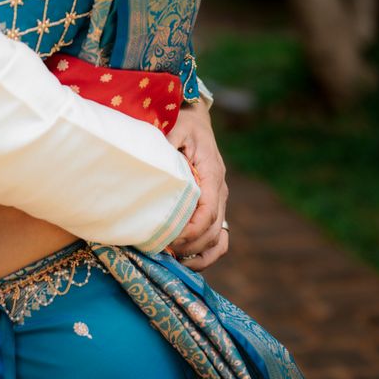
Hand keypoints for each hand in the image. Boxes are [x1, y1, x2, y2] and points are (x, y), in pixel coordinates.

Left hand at [166, 99, 228, 270]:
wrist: (196, 118)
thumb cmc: (184, 122)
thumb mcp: (176, 126)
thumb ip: (169, 142)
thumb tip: (158, 159)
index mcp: (212, 174)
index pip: (208, 211)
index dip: (190, 230)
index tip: (168, 238)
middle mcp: (220, 190)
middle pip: (213, 230)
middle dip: (189, 245)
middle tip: (162, 251)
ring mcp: (219, 200)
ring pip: (218, 238)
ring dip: (198, 254)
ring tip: (173, 260)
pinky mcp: (215, 205)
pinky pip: (218, 237)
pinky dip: (205, 252)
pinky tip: (185, 258)